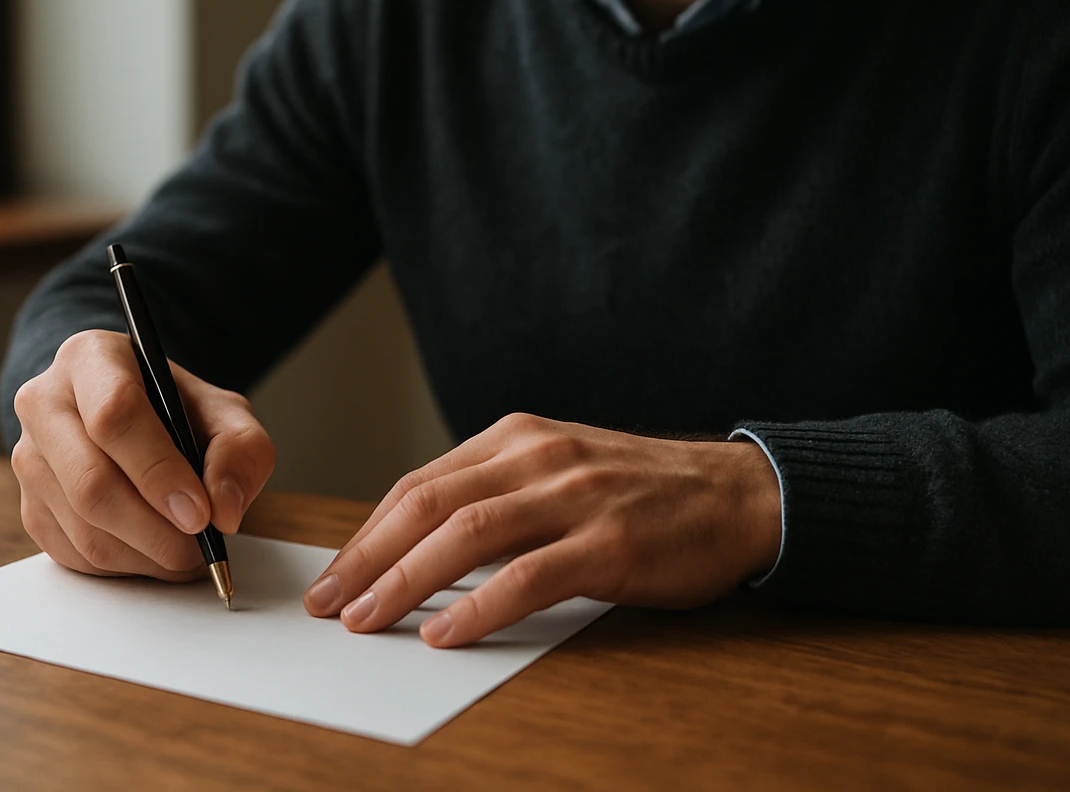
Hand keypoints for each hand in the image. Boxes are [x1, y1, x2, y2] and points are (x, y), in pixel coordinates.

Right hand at [11, 330, 275, 578]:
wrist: (133, 420)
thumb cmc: (176, 411)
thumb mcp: (224, 413)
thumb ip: (240, 450)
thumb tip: (224, 510)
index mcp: (90, 359)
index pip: (114, 415)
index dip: (159, 471)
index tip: (200, 513)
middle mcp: (45, 403)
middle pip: (90, 482)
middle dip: (155, 528)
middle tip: (200, 547)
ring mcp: (30, 458)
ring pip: (84, 528)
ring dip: (146, 554)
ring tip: (188, 551)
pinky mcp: (30, 507)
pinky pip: (76, 554)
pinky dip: (126, 566)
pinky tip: (156, 551)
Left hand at [302, 413, 780, 646]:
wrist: (741, 493)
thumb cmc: (643, 492)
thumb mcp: (560, 471)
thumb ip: (497, 496)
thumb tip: (420, 547)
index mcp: (516, 438)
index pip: (419, 484)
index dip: (368, 533)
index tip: (335, 575)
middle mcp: (537, 457)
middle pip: (427, 505)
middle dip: (368, 558)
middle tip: (329, 604)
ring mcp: (574, 497)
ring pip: (465, 535)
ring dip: (405, 581)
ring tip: (368, 620)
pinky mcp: (610, 542)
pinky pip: (528, 576)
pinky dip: (479, 606)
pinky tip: (446, 632)